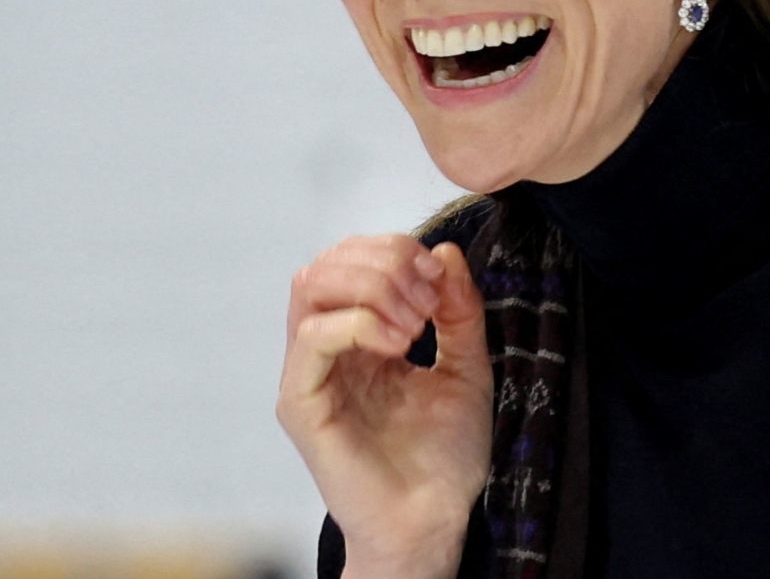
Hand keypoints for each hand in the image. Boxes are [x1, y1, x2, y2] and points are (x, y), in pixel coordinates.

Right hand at [278, 233, 492, 578]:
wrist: (433, 520)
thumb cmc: (445, 456)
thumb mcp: (467, 367)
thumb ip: (458, 310)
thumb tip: (445, 252)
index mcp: (360, 337)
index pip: (351, 259)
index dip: (395, 249)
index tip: (439, 273)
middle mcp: (327, 349)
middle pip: (325, 262)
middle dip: (384, 261)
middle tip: (428, 296)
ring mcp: (310, 374)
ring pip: (309, 285)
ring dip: (371, 286)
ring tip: (415, 323)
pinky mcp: (301, 403)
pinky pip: (312, 337)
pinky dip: (360, 323)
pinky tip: (399, 345)